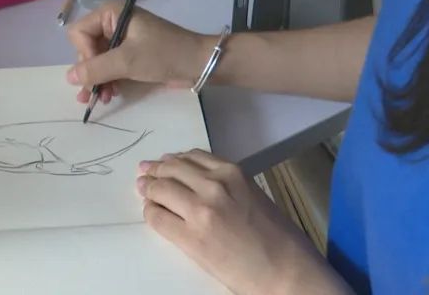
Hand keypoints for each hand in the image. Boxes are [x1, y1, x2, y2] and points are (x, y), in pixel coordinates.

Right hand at [66, 2, 210, 103]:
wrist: (199, 64)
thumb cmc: (164, 54)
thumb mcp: (127, 61)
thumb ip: (95, 69)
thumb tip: (69, 77)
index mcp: (112, 13)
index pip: (79, 33)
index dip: (84, 54)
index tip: (96, 71)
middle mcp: (114, 22)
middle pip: (86, 48)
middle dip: (90, 72)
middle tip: (94, 94)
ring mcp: (123, 39)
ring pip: (97, 60)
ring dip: (98, 80)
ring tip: (102, 99)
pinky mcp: (131, 54)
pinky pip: (110, 66)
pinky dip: (108, 80)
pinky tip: (110, 94)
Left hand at [137, 150, 350, 294]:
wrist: (285, 271)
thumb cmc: (277, 237)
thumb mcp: (252, 195)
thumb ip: (225, 184)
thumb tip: (195, 179)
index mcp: (232, 173)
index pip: (192, 157)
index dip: (173, 160)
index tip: (164, 163)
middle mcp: (214, 185)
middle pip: (172, 169)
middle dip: (155, 171)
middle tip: (145, 173)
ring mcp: (200, 210)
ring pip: (160, 189)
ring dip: (148, 189)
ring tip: (143, 190)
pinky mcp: (190, 237)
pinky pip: (157, 217)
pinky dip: (151, 212)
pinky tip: (152, 213)